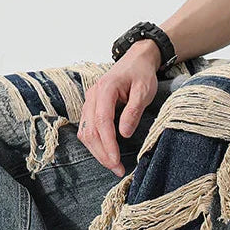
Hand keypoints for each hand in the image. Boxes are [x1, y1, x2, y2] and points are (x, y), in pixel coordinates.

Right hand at [77, 39, 160, 176]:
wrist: (136, 60)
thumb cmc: (141, 74)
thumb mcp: (144, 90)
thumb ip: (133, 111)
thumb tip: (124, 133)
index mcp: (105, 89)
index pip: (102, 122)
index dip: (108, 144)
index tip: (116, 161)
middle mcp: (92, 96)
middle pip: (90, 131)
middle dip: (102, 153)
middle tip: (118, 169)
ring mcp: (89, 102)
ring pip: (85, 132)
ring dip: (97, 152)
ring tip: (113, 165)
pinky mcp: (91, 109)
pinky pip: (87, 129)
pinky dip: (95, 144)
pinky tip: (106, 154)